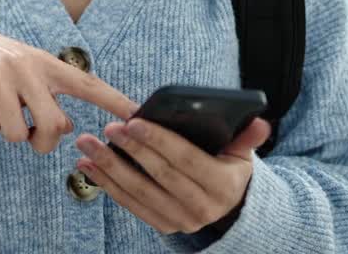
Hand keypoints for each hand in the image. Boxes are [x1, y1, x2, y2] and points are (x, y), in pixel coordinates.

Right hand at [0, 21, 137, 153]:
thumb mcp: (31, 71)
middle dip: (41, 141)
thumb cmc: (1, 66)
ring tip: (2, 112)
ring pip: (15, 133)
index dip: (114, 101)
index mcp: (47, 64)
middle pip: (52, 125)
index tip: (138, 116)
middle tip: (29, 133)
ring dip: (9, 133)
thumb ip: (51, 96)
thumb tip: (67, 127)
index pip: (87, 84)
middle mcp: (27, 67)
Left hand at [74, 116, 272, 234]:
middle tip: (108, 128)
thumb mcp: (241, 154)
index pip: (186, 159)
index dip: (159, 140)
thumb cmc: (227, 169)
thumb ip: (246, 138)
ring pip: (140, 191)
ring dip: (109, 167)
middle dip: (131, 149)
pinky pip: (130, 204)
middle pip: (159, 175)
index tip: (133, 121)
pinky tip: (87, 165)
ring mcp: (180, 219)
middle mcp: (202, 207)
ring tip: (87, 145)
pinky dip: (107, 184)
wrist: (228, 209)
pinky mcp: (163, 225)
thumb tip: (260, 122)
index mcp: (222, 185)